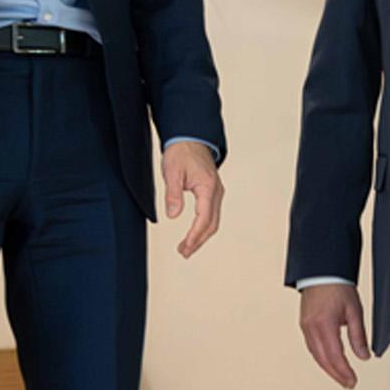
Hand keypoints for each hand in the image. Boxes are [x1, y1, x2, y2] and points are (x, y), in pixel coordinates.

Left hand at [161, 140, 223, 257]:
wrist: (189, 137)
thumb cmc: (181, 152)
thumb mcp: (172, 172)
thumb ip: (173, 194)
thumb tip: (172, 215)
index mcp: (208, 187)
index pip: (204, 218)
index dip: (194, 236)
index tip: (184, 247)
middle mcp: (216, 191)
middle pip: (211, 224)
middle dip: (198, 240)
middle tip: (184, 252)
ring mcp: (216, 191)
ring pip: (213, 221)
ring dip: (201, 236)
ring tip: (186, 247)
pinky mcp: (212, 191)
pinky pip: (211, 214)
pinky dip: (203, 226)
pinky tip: (194, 233)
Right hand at [300, 284, 370, 388]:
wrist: (322, 271)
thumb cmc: (337, 286)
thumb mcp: (354, 310)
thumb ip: (358, 335)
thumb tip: (363, 356)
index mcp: (324, 324)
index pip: (335, 356)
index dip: (344, 372)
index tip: (353, 381)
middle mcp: (311, 327)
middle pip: (323, 360)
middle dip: (337, 375)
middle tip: (348, 383)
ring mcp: (305, 326)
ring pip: (316, 355)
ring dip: (328, 368)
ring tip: (341, 376)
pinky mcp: (304, 324)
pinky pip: (311, 347)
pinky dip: (321, 358)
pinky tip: (328, 361)